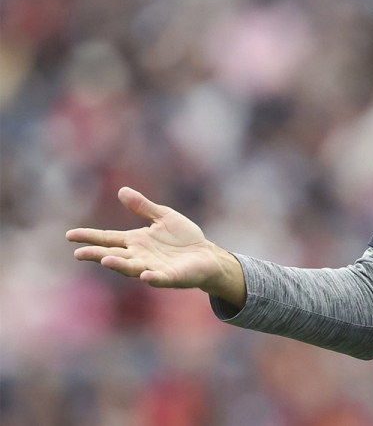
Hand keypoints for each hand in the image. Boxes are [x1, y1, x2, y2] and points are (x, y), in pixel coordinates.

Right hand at [66, 187, 244, 303]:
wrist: (205, 254)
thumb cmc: (183, 237)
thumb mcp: (163, 216)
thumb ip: (143, 207)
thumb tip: (122, 191)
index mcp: (136, 241)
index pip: (108, 238)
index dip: (90, 236)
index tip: (70, 235)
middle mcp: (139, 256)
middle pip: (114, 255)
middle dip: (96, 254)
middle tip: (79, 253)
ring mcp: (153, 267)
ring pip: (131, 268)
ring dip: (119, 265)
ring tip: (105, 260)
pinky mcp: (170, 276)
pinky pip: (158, 278)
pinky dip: (151, 277)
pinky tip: (145, 275)